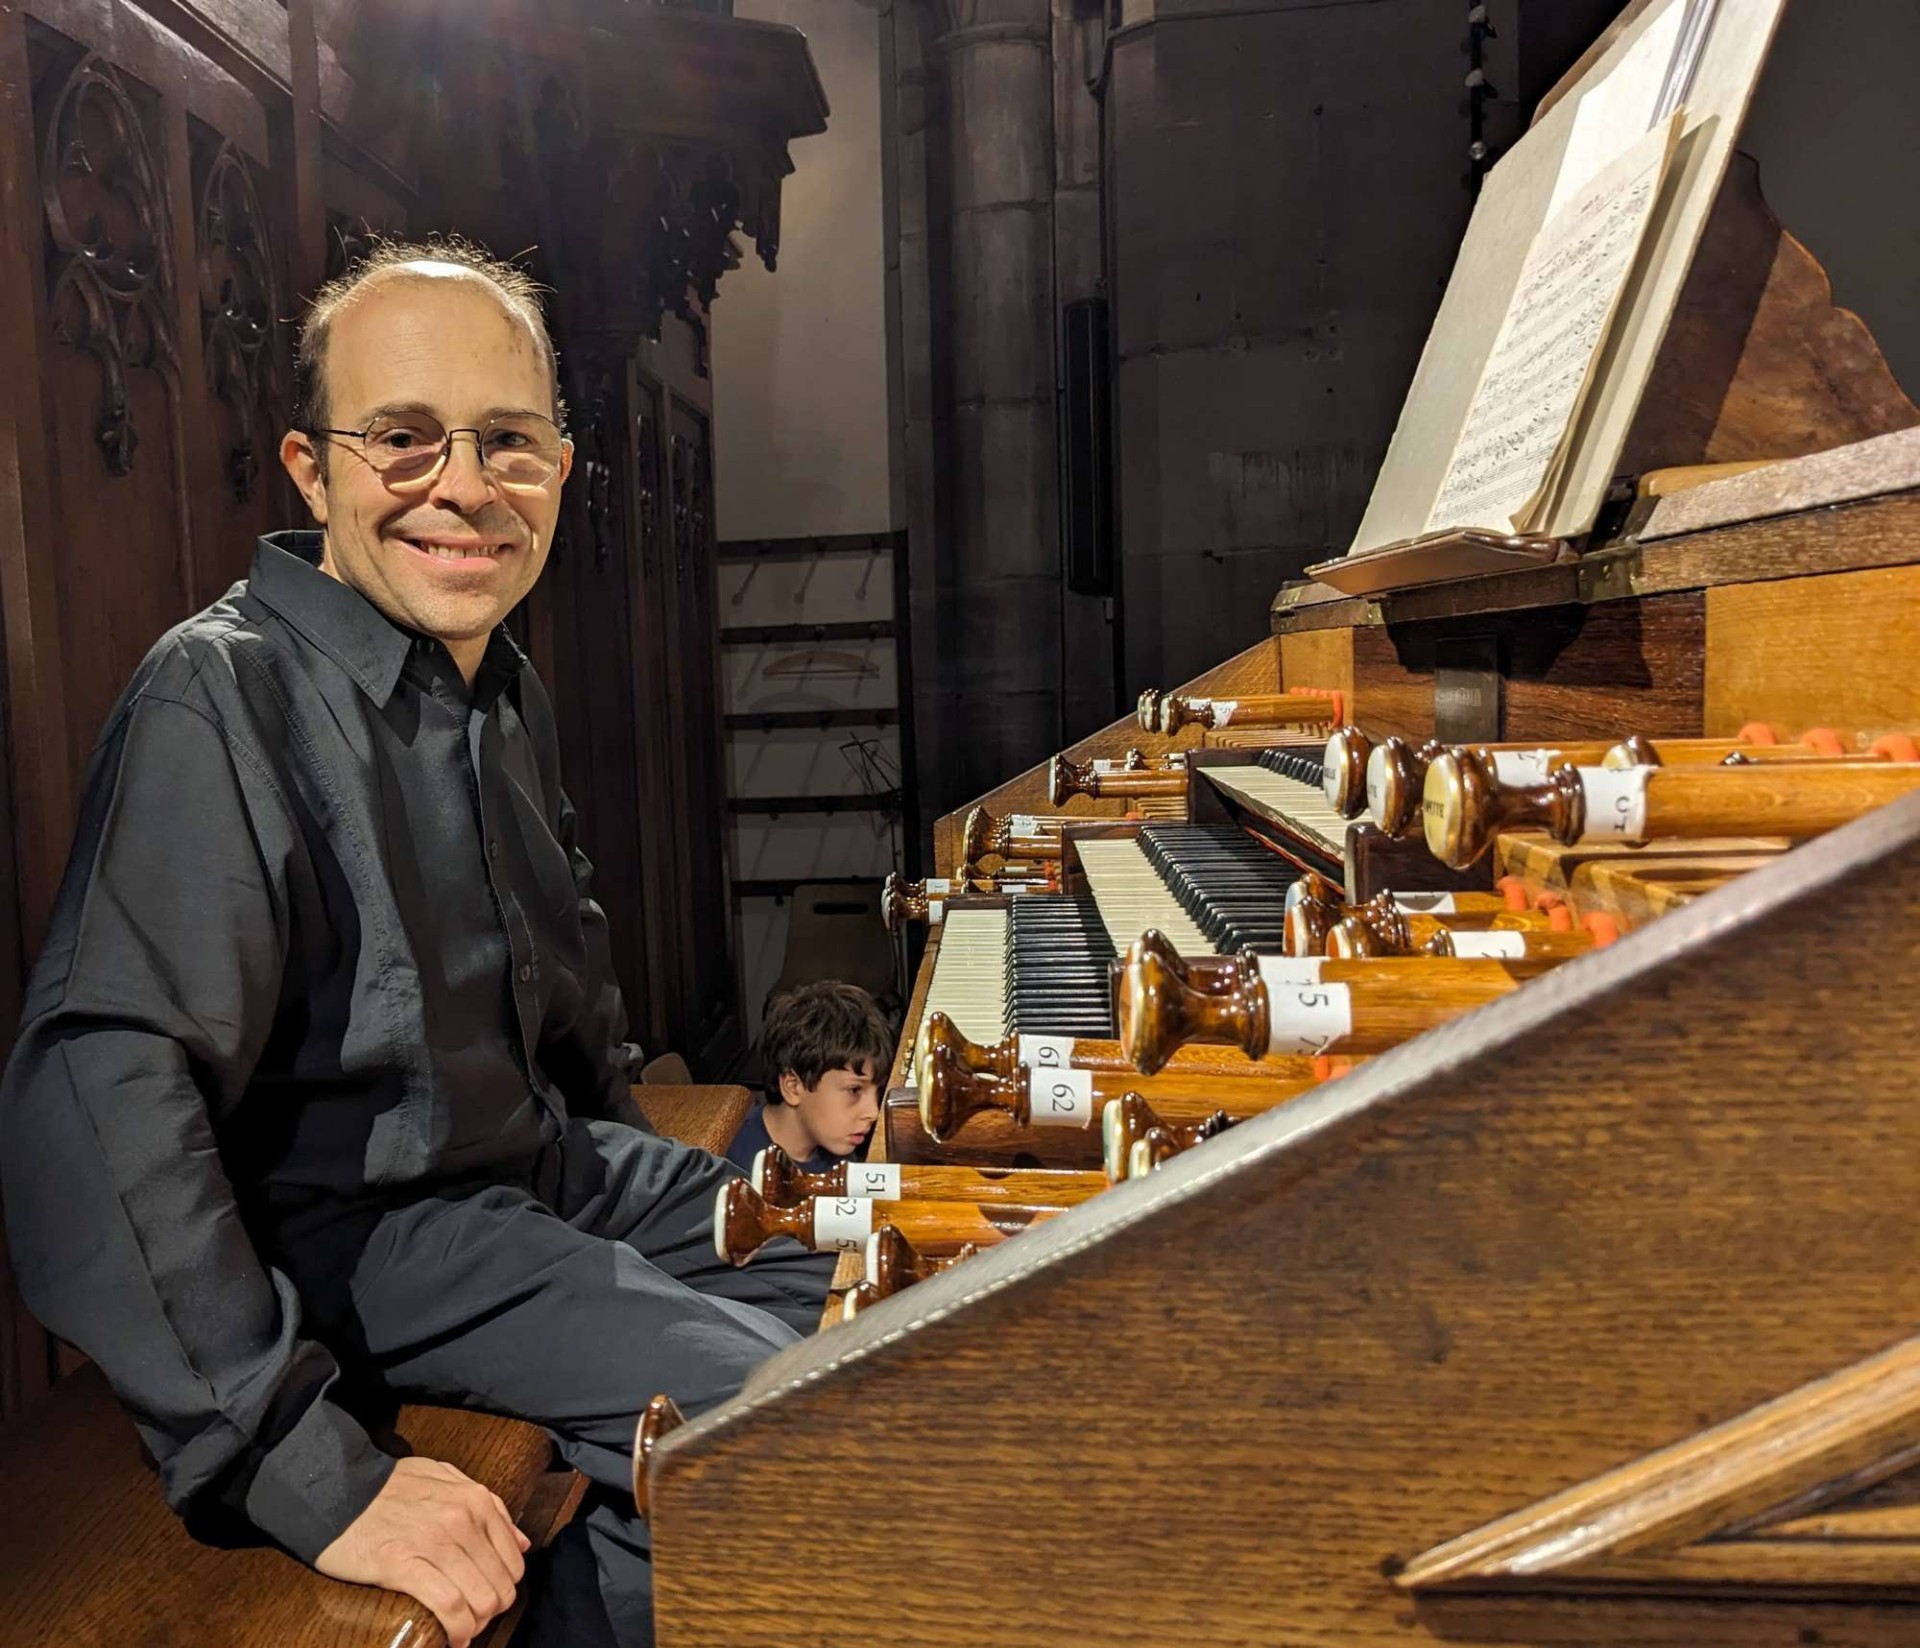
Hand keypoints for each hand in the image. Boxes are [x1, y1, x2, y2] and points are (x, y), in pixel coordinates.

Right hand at [316, 1456, 530, 1645]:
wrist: (336, 1491)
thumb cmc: (390, 1487)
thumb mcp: (447, 1479)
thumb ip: (489, 1507)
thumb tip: (521, 1541)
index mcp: (476, 1500)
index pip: (513, 1561)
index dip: (504, 1589)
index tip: (488, 1600)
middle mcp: (462, 1521)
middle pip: (499, 1586)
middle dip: (490, 1612)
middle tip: (473, 1620)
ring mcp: (434, 1543)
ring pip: (479, 1599)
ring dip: (474, 1625)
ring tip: (462, 1631)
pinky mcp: (403, 1565)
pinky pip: (448, 1606)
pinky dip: (456, 1629)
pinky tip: (452, 1638)